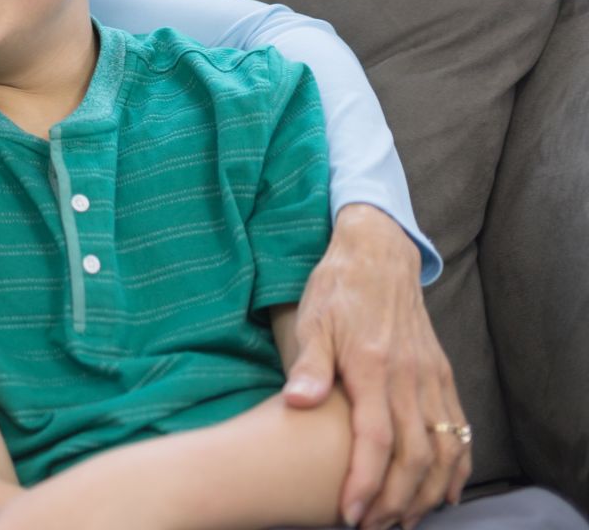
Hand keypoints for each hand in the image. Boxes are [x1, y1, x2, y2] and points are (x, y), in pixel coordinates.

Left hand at [282, 204, 468, 529]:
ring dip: (426, 492)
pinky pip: (458, 429)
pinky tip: (444, 490)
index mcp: (373, 367)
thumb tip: (297, 402)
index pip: (375, 440)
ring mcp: (432, 378)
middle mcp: (410, 378)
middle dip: (395, 501)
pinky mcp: (443, 375)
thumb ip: (309, 364)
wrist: (377, 254)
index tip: (351, 514)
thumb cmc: (337, 288)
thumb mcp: (312, 319)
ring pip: (443, 450)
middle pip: (413, 457)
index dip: (364, 482)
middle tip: (374, 527)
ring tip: (405, 519)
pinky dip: (457, 465)